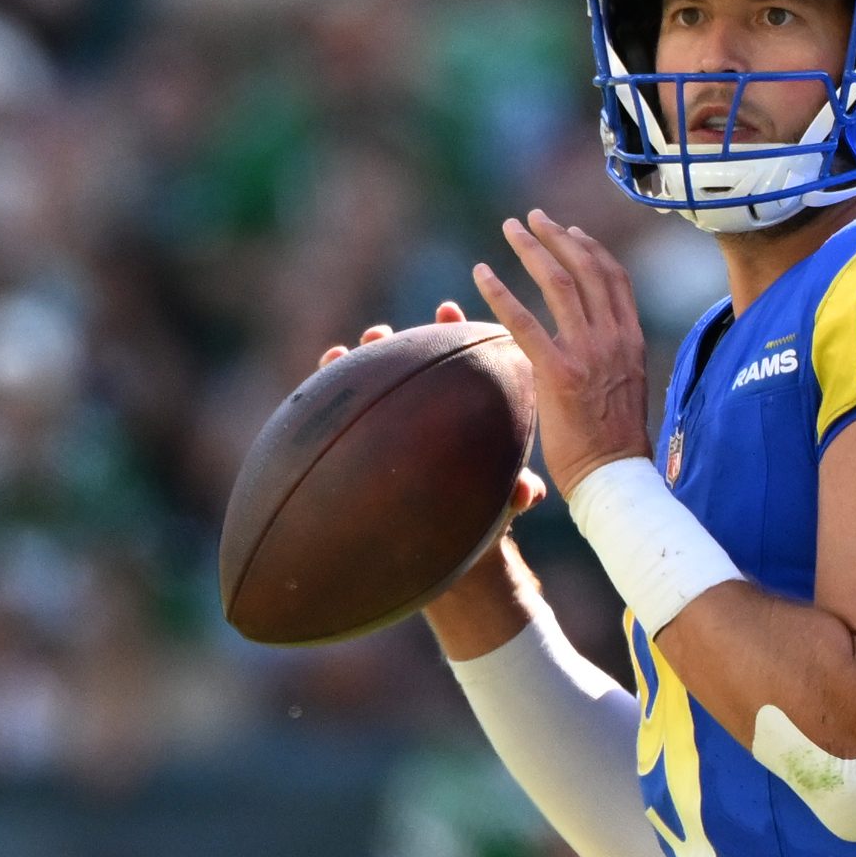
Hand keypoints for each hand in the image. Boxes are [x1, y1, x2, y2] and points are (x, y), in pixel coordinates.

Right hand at [319, 302, 548, 520]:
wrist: (449, 547)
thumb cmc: (481, 515)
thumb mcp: (500, 500)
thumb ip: (516, 492)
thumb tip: (528, 491)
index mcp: (462, 412)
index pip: (460, 360)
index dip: (452, 330)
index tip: (447, 309)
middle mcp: (428, 412)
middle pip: (415, 365)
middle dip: (397, 345)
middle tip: (382, 333)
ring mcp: (397, 425)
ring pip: (377, 384)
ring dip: (364, 362)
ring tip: (349, 352)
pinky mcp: (367, 446)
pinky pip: (346, 416)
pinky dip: (331, 389)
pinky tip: (327, 369)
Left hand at [473, 210, 651, 498]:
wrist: (616, 477)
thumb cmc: (614, 443)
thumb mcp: (625, 386)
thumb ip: (610, 357)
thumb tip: (592, 346)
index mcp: (631, 339)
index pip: (614, 278)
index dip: (591, 249)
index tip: (570, 231)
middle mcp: (614, 338)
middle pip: (587, 269)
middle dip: (557, 236)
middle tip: (532, 218)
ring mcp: (588, 353)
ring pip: (558, 283)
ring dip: (532, 249)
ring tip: (510, 229)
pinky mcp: (559, 374)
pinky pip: (524, 322)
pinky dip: (499, 293)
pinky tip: (480, 272)